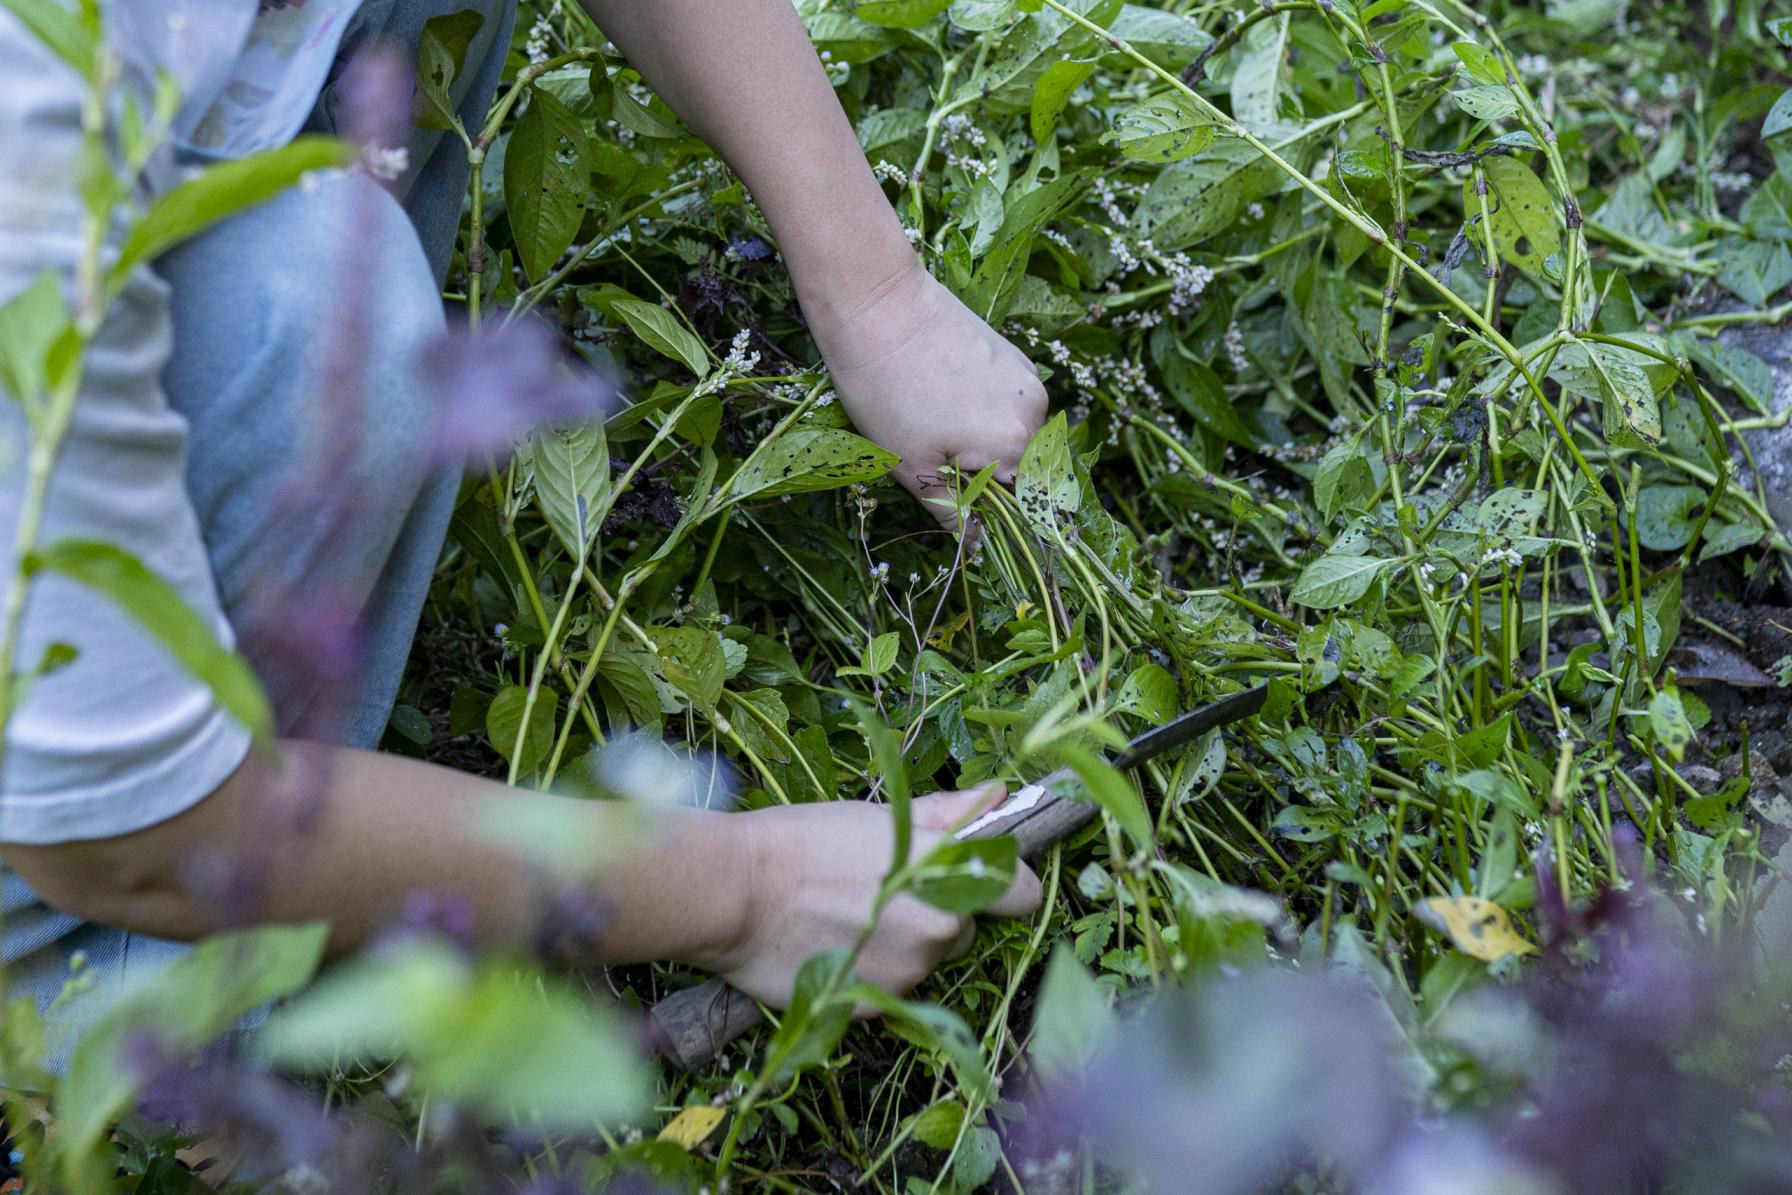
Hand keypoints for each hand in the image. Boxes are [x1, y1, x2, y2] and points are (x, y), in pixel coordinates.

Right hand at [711, 786, 1041, 1008]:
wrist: (736, 894)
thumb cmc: (804, 843)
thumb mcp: (879, 817)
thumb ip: (945, 815)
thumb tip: (999, 795)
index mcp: (949, 874)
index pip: (1021, 893)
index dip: (1005, 885)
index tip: (981, 877)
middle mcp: (941, 927)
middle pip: (964, 927)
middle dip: (935, 912)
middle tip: (880, 891)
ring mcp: (909, 972)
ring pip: (925, 959)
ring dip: (902, 944)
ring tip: (848, 918)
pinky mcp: (875, 1006)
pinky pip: (889, 987)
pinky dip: (870, 971)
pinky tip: (833, 946)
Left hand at [813, 266, 1048, 527]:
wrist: (875, 301)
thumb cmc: (886, 390)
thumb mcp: (911, 464)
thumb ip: (950, 509)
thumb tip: (975, 545)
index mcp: (1015, 443)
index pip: (1028, 503)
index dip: (998, 516)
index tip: (965, 513)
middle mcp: (1034, 409)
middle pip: (1022, 467)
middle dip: (986, 477)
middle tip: (934, 464)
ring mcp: (1025, 376)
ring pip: (1012, 432)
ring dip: (983, 443)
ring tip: (932, 426)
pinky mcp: (1009, 353)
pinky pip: (1005, 401)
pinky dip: (982, 412)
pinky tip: (940, 399)